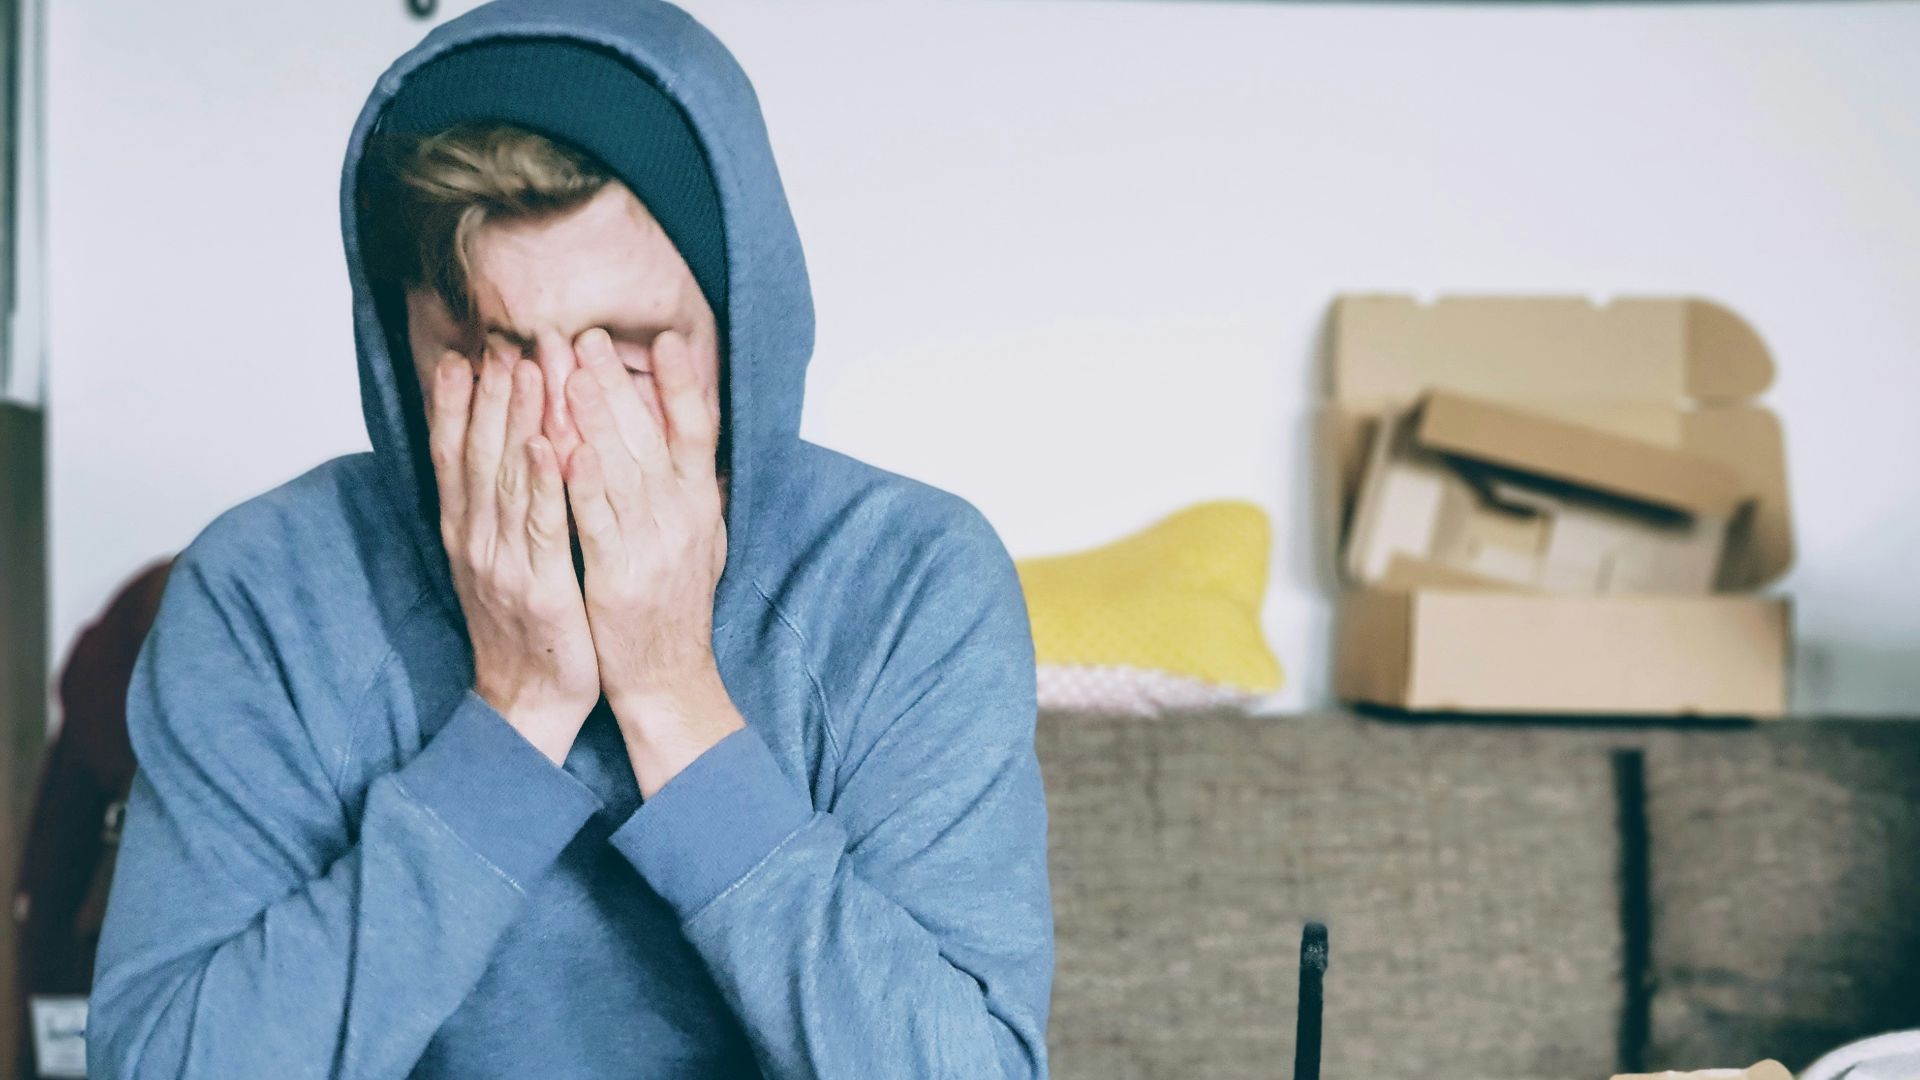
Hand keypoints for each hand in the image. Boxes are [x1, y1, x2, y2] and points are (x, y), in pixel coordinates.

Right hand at [428, 344, 601, 764]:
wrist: (527, 702)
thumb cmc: (523, 627)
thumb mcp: (497, 561)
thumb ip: (495, 509)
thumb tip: (498, 452)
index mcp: (465, 532)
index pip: (454, 454)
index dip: (457, 403)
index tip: (464, 352)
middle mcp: (475, 540)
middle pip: (478, 453)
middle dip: (491, 393)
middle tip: (503, 339)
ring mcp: (503, 562)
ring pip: (507, 477)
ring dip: (516, 419)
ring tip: (527, 367)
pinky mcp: (540, 586)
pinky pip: (542, 526)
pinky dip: (542, 482)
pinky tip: (548, 443)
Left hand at [561, 326, 728, 733]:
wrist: (668, 680)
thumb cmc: (673, 608)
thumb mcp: (701, 541)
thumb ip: (695, 490)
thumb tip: (695, 439)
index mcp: (700, 505)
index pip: (698, 430)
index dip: (682, 384)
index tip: (665, 339)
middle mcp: (683, 519)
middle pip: (651, 436)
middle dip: (616, 382)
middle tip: (586, 335)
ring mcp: (653, 547)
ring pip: (621, 469)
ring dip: (594, 417)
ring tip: (567, 369)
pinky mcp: (619, 577)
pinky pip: (598, 522)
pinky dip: (584, 483)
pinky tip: (565, 446)